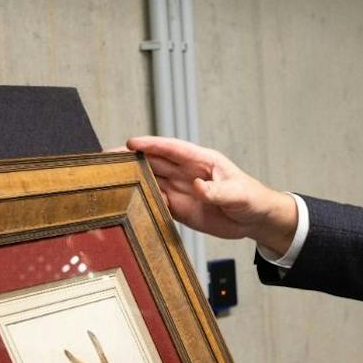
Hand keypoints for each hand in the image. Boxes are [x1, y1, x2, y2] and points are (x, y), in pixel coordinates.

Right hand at [125, 136, 297, 253]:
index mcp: (202, 161)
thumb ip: (218, 191)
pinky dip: (142, 201)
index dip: (151, 145)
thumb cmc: (252, 198)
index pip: (172, 149)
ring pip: (151, 181)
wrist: (256, 220)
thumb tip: (198, 187)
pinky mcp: (179, 208)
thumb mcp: (239, 193)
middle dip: (131, 159)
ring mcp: (181, 190)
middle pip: (154, 162)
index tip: (131, 143)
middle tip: (106, 159)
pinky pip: (156, 202)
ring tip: (108, 180)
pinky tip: (126, 203)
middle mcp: (187, 172)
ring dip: (132, 180)